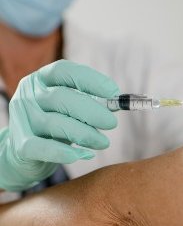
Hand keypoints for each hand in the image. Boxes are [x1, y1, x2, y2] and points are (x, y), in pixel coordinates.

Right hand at [0, 60, 118, 190]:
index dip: (91, 79)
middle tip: (111, 123)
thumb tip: (118, 103)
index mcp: (41, 80)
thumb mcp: (71, 108)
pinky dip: (65, 152)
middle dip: (92, 111)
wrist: (24, 152)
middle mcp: (29, 96)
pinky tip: (85, 155)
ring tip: (104, 142)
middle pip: (62, 97)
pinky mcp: (21, 145)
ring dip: (86, 134)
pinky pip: (44, 148)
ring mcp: (22, 119)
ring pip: (56, 123)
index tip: (113, 91)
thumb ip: (92, 103)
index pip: (64, 71)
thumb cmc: (55, 124)